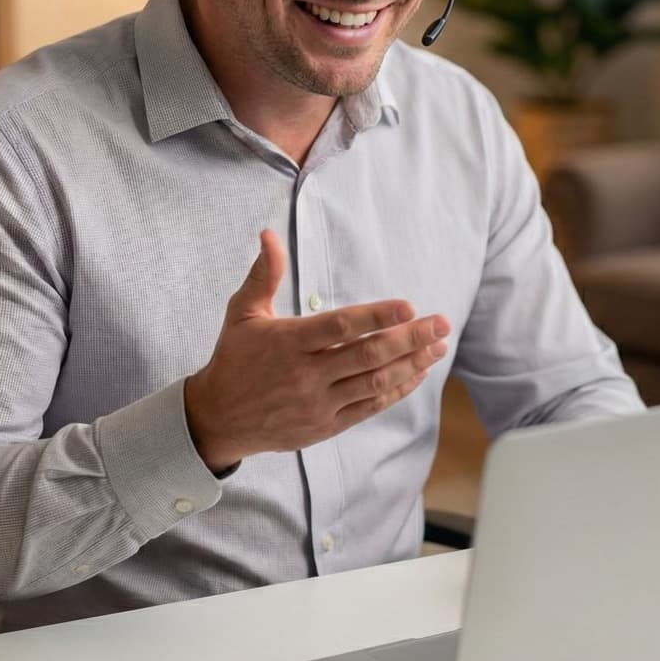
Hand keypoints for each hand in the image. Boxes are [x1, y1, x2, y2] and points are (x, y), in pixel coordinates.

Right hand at [184, 229, 450, 472]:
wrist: (217, 418)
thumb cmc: (234, 358)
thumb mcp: (242, 312)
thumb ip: (264, 274)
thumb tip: (269, 234)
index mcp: (288, 342)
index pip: (340, 327)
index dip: (376, 317)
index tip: (408, 306)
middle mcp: (306, 375)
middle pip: (368, 355)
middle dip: (410, 338)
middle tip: (442, 323)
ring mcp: (318, 403)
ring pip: (375, 383)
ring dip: (412, 364)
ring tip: (439, 346)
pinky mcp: (326, 426)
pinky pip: (370, 407)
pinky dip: (397, 390)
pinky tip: (418, 373)